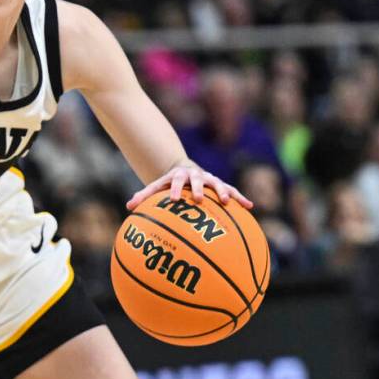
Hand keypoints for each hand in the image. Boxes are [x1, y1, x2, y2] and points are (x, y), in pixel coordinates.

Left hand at [126, 159, 251, 210]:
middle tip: (199, 199)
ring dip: (223, 192)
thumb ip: (143, 196)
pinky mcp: (220, 185)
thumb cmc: (168, 184)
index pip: (175, 181)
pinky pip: (232, 191)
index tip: (173, 199)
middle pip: (197, 180)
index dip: (175, 189)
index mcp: (178, 176)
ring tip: (229, 203)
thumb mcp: (156, 187)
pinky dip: (240, 197)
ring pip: (218, 184)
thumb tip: (129, 208)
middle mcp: (195, 175)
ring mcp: (209, 179)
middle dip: (199, 189)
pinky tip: (250, 207)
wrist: (183, 171)